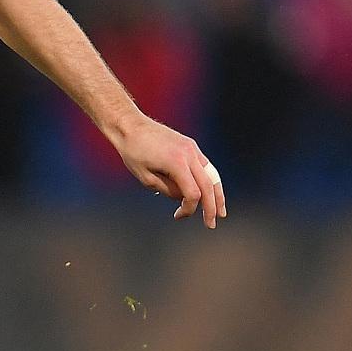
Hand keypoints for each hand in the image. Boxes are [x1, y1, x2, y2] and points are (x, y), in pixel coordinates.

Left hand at [108, 116, 224, 226]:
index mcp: (177, 163)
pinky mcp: (190, 146)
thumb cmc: (133, 152)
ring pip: (212, 175)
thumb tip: (184, 197)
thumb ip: (168, 190)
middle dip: (211, 207)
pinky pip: (205, 166)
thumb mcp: (146, 178)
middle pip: (208, 186)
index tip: (177, 216)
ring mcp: (192, 148)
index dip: (189, 209)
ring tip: (221, 211)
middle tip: (211, 224)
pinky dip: (210, 181)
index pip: (193, 193)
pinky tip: (211, 192)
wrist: (130, 126)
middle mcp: (189, 154)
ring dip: (217, 194)